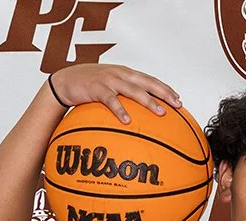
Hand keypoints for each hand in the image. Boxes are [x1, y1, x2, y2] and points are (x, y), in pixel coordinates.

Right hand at [50, 63, 181, 122]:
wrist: (65, 81)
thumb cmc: (91, 88)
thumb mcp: (111, 89)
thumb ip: (125, 97)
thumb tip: (141, 118)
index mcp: (126, 74)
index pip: (150, 80)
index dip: (165, 89)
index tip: (179, 100)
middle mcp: (121, 74)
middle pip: (147, 83)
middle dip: (164, 93)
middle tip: (177, 105)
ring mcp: (109, 80)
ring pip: (133, 90)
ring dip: (148, 102)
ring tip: (160, 113)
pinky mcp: (97, 88)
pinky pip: (111, 100)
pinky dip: (120, 110)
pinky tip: (127, 120)